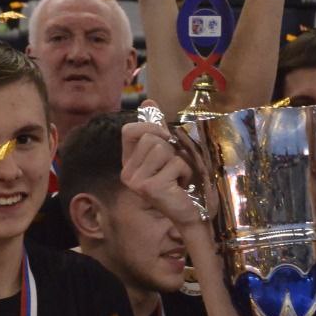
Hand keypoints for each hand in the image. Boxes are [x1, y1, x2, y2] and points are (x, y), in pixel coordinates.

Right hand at [120, 104, 206, 228]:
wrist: (187, 214)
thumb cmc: (178, 183)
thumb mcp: (166, 154)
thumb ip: (157, 130)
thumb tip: (148, 101)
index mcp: (128, 164)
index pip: (128, 131)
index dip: (148, 126)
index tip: (165, 135)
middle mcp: (127, 173)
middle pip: (151, 139)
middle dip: (170, 150)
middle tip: (174, 168)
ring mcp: (137, 181)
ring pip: (162, 149)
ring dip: (179, 161)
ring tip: (178, 176)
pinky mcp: (150, 187)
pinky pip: (175, 163)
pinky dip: (185, 171)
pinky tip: (181, 186)